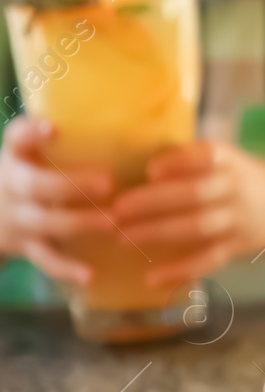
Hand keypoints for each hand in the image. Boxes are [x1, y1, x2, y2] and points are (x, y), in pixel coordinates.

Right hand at [0, 117, 113, 282]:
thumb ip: (66, 136)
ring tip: (111, 222)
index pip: (16, 139)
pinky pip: (45, 259)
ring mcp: (20, 219)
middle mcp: (14, 187)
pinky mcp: (27, 246)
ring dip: (77, 223)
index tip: (53, 129)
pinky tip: (89, 274)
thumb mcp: (34, 151)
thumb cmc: (32, 173)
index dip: (31, 133)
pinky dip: (66, 268)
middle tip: (107, 183)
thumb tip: (123, 117)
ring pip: (44, 223)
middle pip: (35, 185)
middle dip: (70, 185)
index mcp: (18, 158)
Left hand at [110, 140, 264, 285]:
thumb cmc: (240, 179)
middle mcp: (235, 188)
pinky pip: (208, 260)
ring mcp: (238, 219)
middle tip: (117, 210)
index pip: (207, 156)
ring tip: (122, 238)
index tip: (151, 170)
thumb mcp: (224, 160)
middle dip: (154, 202)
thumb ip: (188, 161)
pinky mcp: (238, 246)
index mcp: (229, 161)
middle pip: (196, 193)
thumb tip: (138, 170)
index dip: (180, 162)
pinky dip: (180, 270)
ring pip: (198, 226)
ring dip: (158, 232)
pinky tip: (152, 278)